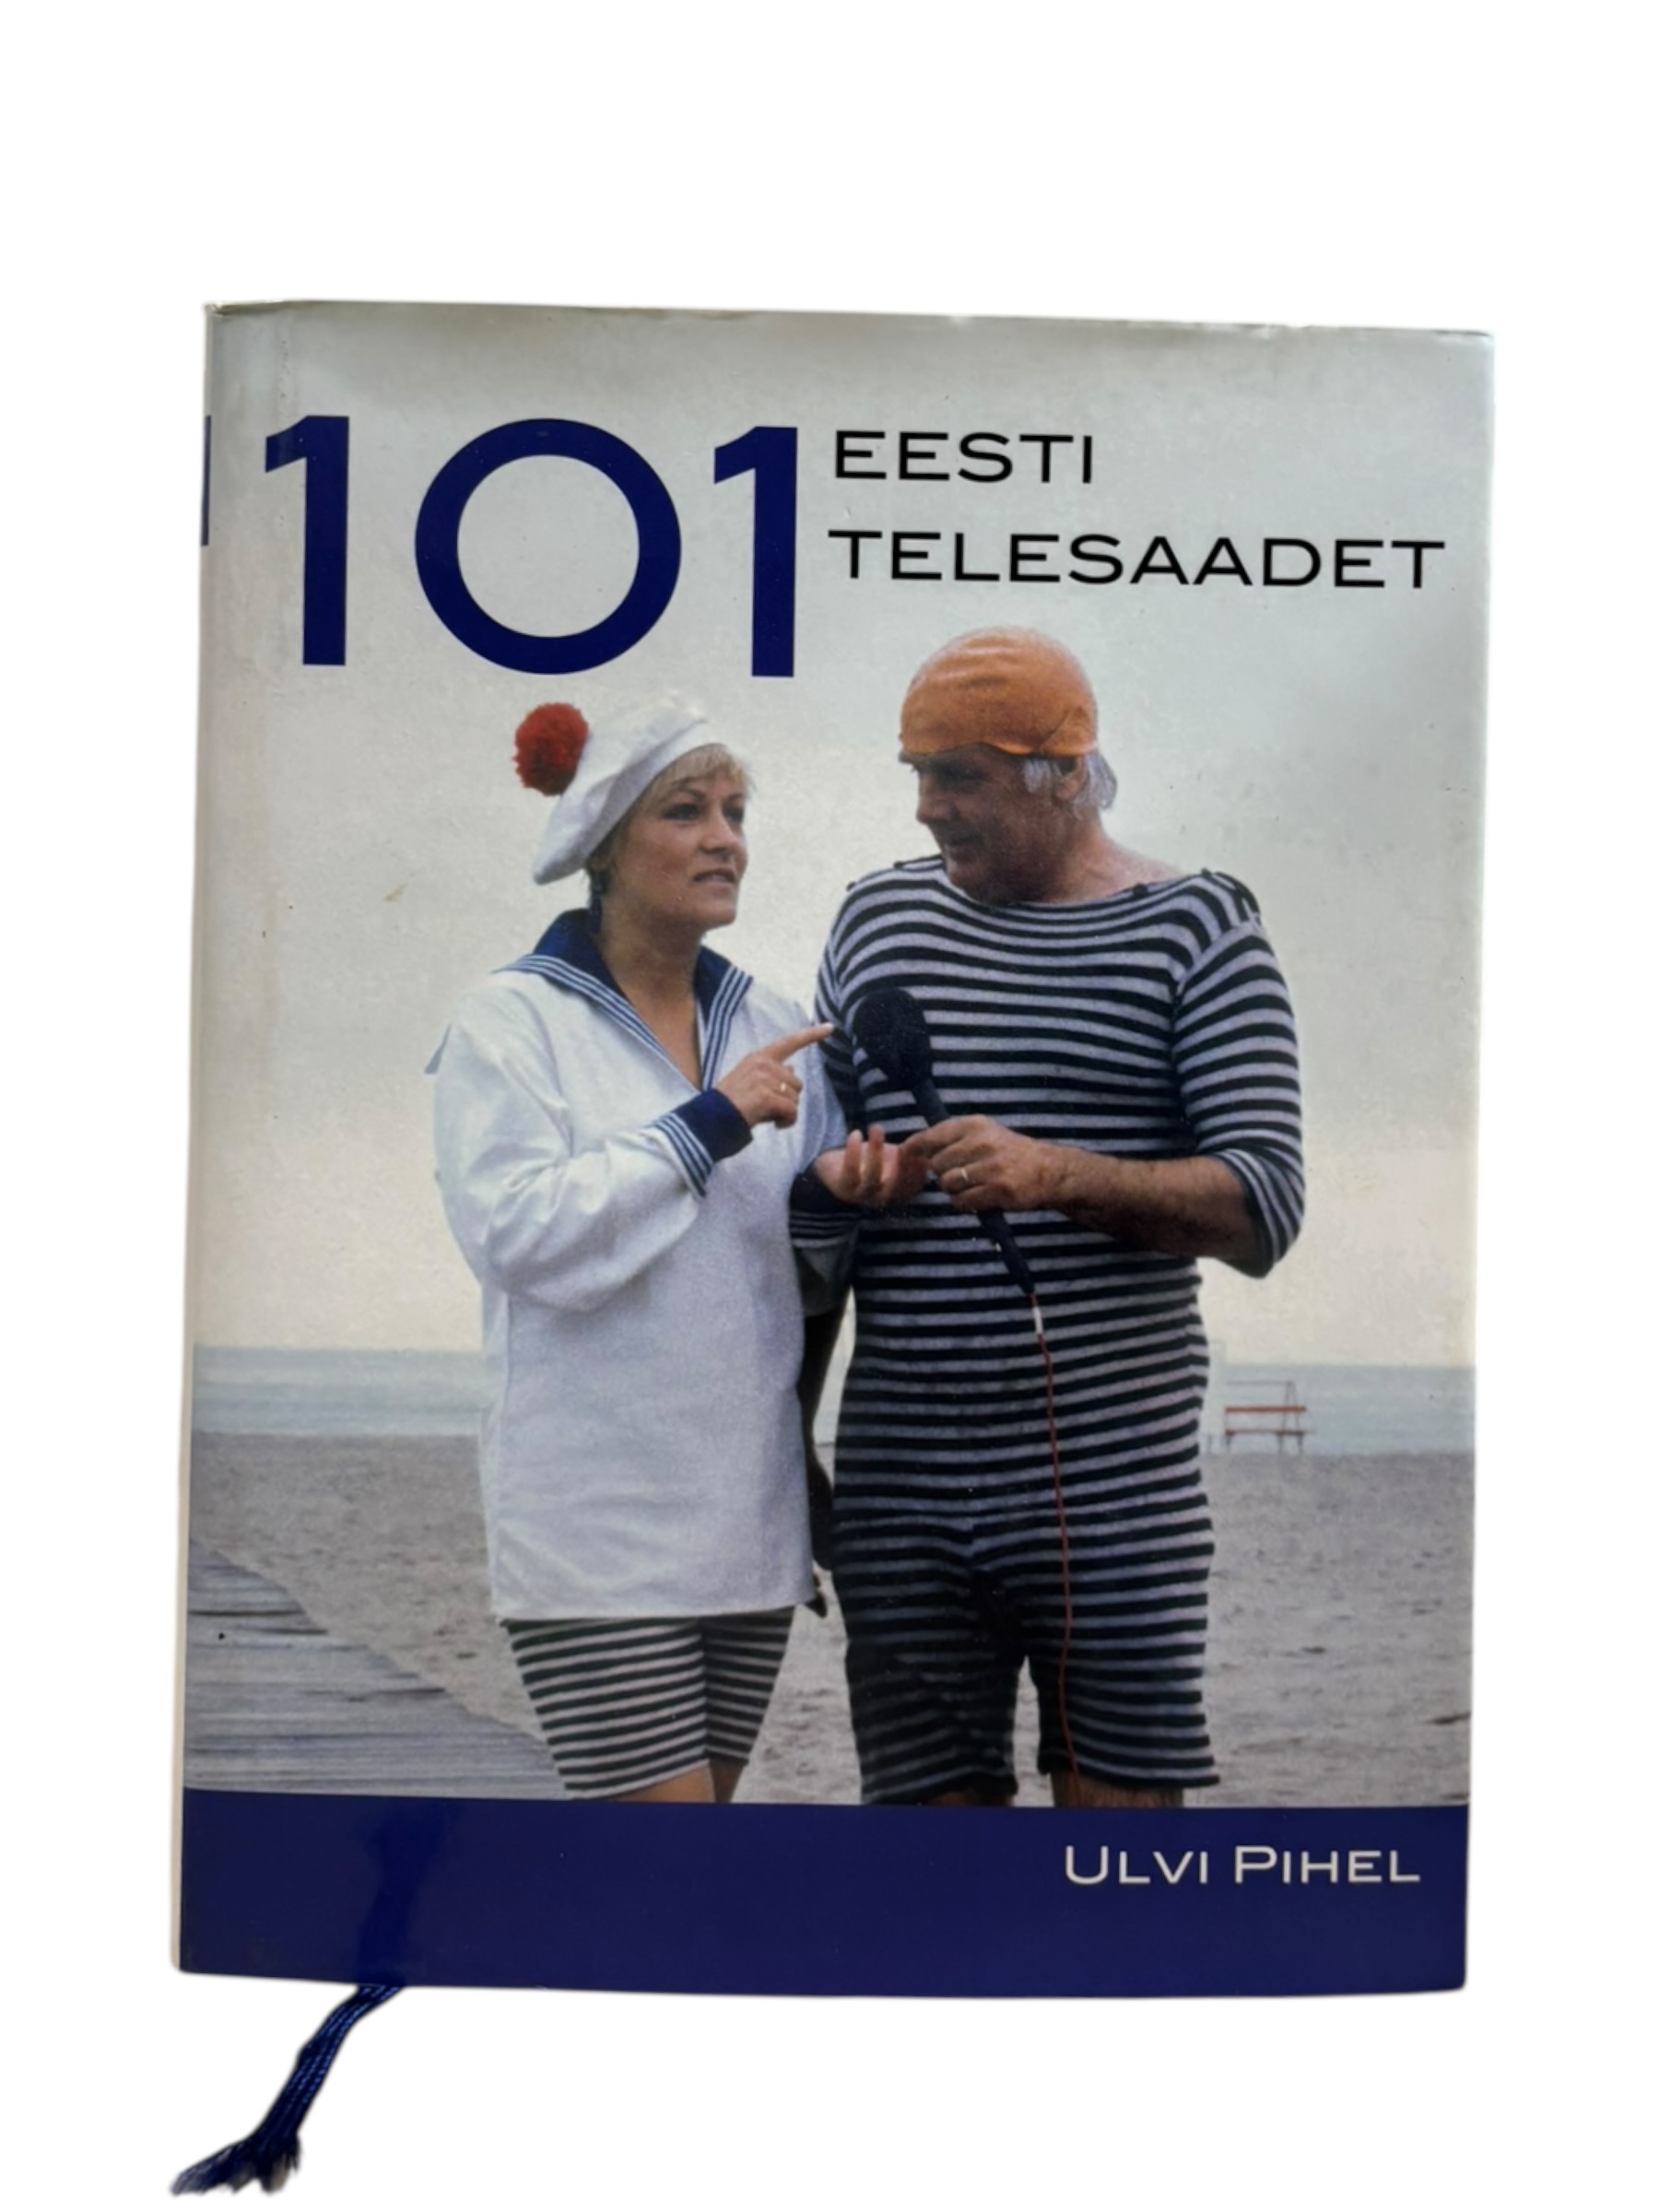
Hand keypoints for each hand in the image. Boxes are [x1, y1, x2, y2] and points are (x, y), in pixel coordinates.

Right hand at [716, 1023, 833, 1128]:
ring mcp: (766, 1079)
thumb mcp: (749, 1078)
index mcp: (759, 1057)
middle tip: (769, 1108)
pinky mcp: (767, 1096)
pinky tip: (776, 1125)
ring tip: (769, 1116)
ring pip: (795, 1098)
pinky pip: (792, 1111)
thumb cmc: (731, 1102)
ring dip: (787, 1112)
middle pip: (797, 1083)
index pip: (789, 1042)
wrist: (712, 1118)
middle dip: (788, 1099)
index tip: (830, 1027)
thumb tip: (792, 1070)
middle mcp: (764, 1064)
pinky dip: (787, 1121)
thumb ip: (771, 1072)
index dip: (811, 1035)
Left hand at [814, 1126, 930, 1207]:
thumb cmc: (871, 1162)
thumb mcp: (894, 1157)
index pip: (912, 1186)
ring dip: (876, 1151)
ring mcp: (861, 1194)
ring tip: (877, 1127)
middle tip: (904, 1144)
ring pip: (872, 1177)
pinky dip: (853, 1151)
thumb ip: (910, 1153)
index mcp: (896, 1193)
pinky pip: (850, 1170)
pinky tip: (856, 1133)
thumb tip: (929, 1141)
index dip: (918, 1170)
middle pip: (894, 1186)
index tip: (921, 1149)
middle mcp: (881, 1197)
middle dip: (902, 1166)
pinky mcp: (843, 1186)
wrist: (835, 1170)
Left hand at [912, 1116, 1060, 1211]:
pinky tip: (976, 1198)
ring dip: (953, 1190)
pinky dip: (964, 1203)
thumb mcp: (984, 1132)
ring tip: (970, 1186)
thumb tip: (914, 1148)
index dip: (915, 1146)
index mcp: (975, 1125)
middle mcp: (981, 1142)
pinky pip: (962, 1201)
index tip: (906, 1154)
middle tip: (959, 1175)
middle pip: (937, 1164)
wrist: (1048, 1170)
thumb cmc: (1009, 1152)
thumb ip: (952, 1137)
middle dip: (942, 1173)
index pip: (932, 1135)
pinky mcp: (997, 1189)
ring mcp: (990, 1166)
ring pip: (947, 1183)